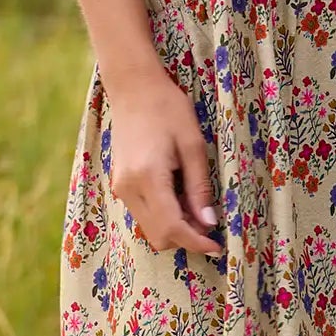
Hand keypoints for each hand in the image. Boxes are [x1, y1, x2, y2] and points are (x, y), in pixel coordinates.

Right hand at [106, 69, 222, 256]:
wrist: (133, 88)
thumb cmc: (168, 108)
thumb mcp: (193, 145)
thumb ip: (199, 188)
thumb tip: (208, 223)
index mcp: (148, 177)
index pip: (172, 227)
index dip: (196, 242)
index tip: (216, 247)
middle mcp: (128, 188)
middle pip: (158, 236)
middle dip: (186, 237)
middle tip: (208, 219)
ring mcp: (120, 187)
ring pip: (149, 229)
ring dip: (174, 227)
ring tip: (194, 202)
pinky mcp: (119, 184)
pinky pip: (143, 214)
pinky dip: (163, 215)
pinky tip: (178, 195)